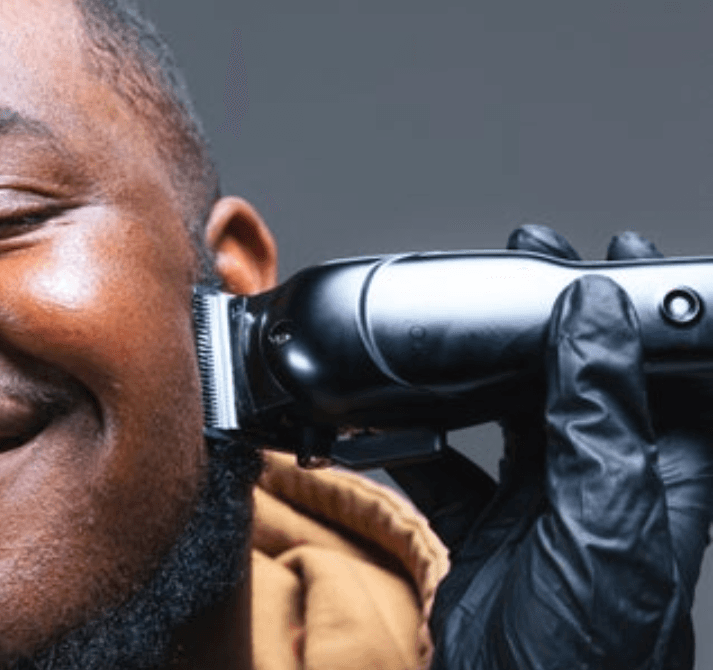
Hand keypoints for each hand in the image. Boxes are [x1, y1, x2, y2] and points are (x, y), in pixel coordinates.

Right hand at [388, 225, 712, 668]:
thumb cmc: (590, 657)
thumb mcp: (604, 523)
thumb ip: (598, 418)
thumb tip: (591, 314)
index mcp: (660, 477)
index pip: (668, 372)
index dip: (648, 312)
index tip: (623, 253)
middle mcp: (606, 484)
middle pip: (585, 380)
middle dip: (559, 321)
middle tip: (527, 263)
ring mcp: (544, 508)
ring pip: (516, 415)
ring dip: (487, 370)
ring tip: (462, 323)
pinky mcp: (488, 534)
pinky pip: (449, 470)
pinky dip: (416, 442)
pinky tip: (392, 424)